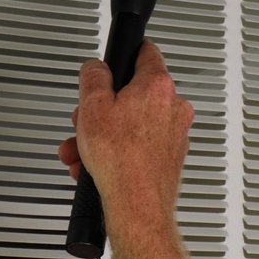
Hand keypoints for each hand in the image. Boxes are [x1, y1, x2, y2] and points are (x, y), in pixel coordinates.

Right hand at [60, 41, 192, 235]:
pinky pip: (137, 145)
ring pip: (130, 124)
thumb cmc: (122, 162)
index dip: (125, 55)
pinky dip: (116, 153)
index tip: (116, 59)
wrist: (137, 206)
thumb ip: (93, 78)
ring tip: (84, 152)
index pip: (146, 52)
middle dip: (101, 109)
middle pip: (131, 95)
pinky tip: (96, 166)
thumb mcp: (92, 108)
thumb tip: (95, 68)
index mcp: (157, 86)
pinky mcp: (169, 155)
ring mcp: (173, 133)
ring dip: (102, 136)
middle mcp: (173, 107)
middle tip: (85, 122)